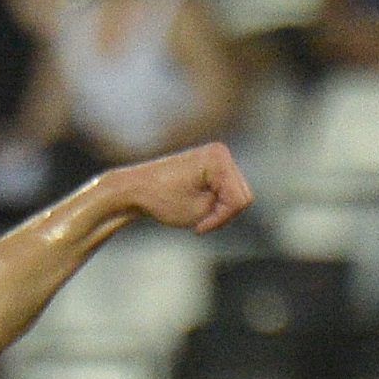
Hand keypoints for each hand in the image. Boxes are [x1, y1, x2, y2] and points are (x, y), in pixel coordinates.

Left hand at [105, 143, 252, 235]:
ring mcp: (216, 157)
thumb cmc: (163, 200)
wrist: (135, 189)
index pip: (240, 200)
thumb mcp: (201, 211)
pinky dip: (215, 203)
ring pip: (236, 195)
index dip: (222, 218)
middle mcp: (220, 152)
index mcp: (218, 159)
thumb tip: (241, 199)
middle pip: (242, 195)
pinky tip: (195, 204)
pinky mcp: (211, 165)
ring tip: (195, 211)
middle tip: (198, 220)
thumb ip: (228, 206)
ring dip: (220, 209)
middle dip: (223, 213)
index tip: (199, 226)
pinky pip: (226, 191)